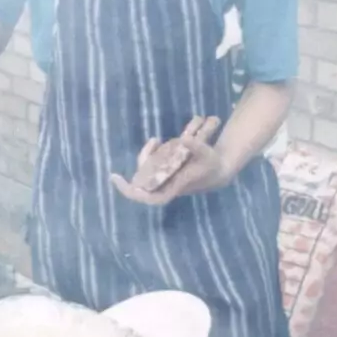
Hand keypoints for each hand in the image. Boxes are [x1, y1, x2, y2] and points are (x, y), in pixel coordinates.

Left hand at [110, 116, 232, 205]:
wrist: (220, 169)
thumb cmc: (212, 164)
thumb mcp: (207, 154)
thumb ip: (196, 147)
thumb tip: (183, 139)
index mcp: (173, 188)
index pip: (150, 198)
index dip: (132, 192)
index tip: (117, 179)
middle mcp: (166, 186)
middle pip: (144, 180)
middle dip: (142, 161)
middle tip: (147, 145)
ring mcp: (166, 179)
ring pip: (147, 171)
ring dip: (147, 156)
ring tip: (154, 141)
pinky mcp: (167, 171)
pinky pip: (152, 165)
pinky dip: (151, 154)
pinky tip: (156, 142)